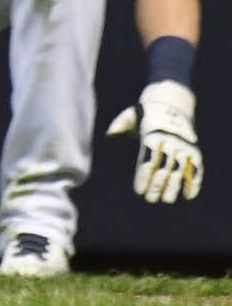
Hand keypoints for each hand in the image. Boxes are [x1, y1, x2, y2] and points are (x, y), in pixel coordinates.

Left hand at [108, 80, 202, 202]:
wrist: (172, 104)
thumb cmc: (145, 115)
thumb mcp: (131, 114)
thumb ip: (120, 124)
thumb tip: (109, 134)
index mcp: (152, 136)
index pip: (147, 161)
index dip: (143, 177)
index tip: (138, 190)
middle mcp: (170, 142)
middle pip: (163, 168)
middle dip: (157, 185)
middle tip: (150, 199)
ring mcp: (184, 147)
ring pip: (179, 170)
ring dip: (174, 187)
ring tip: (166, 200)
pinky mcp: (195, 151)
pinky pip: (196, 169)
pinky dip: (194, 182)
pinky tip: (188, 196)